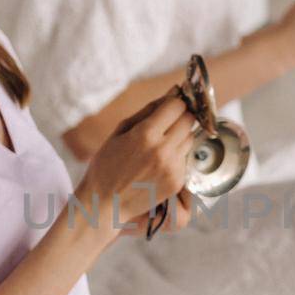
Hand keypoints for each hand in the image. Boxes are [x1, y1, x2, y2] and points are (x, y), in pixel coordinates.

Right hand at [77, 91, 195, 235]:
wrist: (105, 203)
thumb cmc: (107, 165)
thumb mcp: (120, 130)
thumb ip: (148, 110)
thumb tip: (173, 92)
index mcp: (145, 134)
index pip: (177, 106)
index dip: (174, 103)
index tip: (168, 108)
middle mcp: (162, 150)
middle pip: (188, 120)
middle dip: (179, 117)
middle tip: (165, 124)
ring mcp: (172, 168)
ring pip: (190, 138)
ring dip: (179, 136)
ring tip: (159, 145)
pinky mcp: (177, 182)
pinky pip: (185, 158)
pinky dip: (176, 156)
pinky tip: (158, 163)